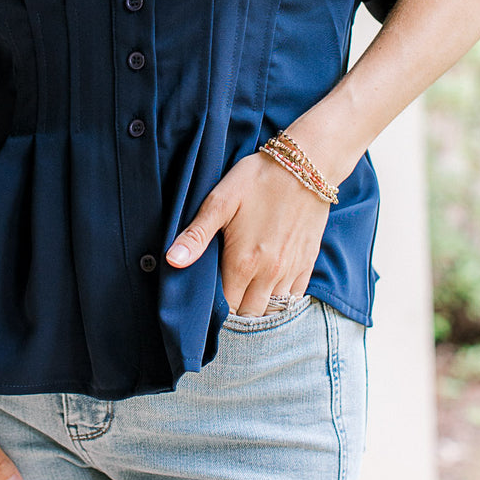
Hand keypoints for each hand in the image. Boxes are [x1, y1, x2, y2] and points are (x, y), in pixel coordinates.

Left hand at [164, 150, 327, 314]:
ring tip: (246, 290)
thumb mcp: (220, 200)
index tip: (209, 295)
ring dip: (258, 305)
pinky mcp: (308, 262)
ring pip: (273, 310)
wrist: (307, 164)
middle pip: (250, 315)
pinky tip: (270, 284)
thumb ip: (196, 235)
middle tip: (226, 293)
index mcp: (243, 262)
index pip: (226, 306)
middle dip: (236, 310)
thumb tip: (171, 261)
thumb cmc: (258, 179)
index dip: (215, 306)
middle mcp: (269, 273)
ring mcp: (291, 270)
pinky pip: (295, 298)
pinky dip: (282, 298)